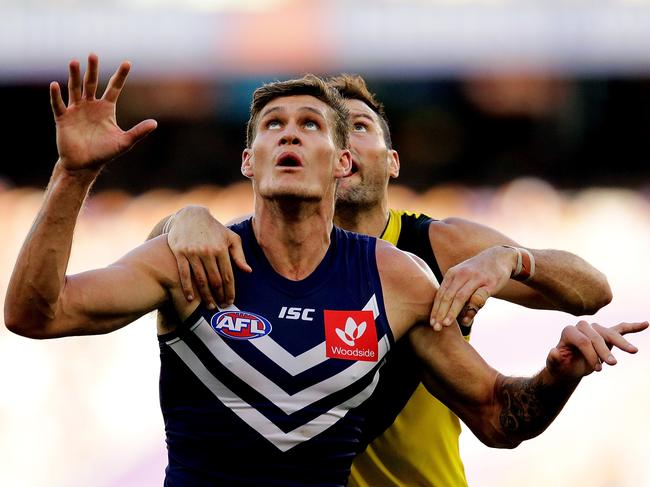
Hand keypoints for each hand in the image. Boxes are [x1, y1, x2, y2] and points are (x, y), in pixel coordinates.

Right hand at [50, 53, 156, 172]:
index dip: (120, 76)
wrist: (84, 165)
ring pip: (75, 88)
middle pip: (91, 83)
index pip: (114, 88)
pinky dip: (56, 95)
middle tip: (93, 55)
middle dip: (93, 69)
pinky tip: (55, 85)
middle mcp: (91, 105)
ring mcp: (76, 110)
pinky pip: (58, 104)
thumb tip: (155, 123)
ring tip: (74, 62)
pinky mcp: (63, 118)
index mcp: (106, 108)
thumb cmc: (104, 153)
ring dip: (74, 76)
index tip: (128, 62)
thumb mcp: (124, 142)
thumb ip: (139, 132)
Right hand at [168, 206, 250, 308]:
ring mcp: (193, 253)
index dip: (230, 291)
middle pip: (215, 280)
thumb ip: (239, 255)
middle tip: (221, 307)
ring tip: (209, 306)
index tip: (230, 302)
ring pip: (200, 280)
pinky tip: (191, 299)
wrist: (190, 215)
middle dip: (219, 296)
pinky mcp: (180, 253)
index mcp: (221, 249)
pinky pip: (184, 274)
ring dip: (205, 296)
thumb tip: (248, 271)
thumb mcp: (230, 237)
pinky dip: (187, 288)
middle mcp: (208, 252)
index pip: (228, 276)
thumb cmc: (214, 229)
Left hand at [430, 246, 515, 330]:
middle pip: (447, 296)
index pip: (440, 294)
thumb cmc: (478, 272)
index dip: (435, 309)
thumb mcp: (463, 277)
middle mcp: (461, 274)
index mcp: (452, 274)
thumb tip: (452, 314)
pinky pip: (479, 297)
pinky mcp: (490, 283)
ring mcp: (476, 278)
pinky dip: (472, 308)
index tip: (431, 322)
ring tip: (446, 324)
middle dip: (440, 313)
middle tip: (435, 327)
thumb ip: (457, 293)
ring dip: (452, 311)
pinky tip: (467, 319)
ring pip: (460, 297)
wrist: (500, 257)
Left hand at [546, 321, 647, 380]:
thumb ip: (553, 359)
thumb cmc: (561, 367)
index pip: (583, 340)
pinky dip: (633, 327)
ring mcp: (595, 329)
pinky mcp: (606, 334)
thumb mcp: (555, 366)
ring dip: (622, 343)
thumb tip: (553, 351)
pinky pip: (621, 328)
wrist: (568, 368)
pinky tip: (646, 324)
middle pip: (597, 336)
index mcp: (569, 332)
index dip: (591, 355)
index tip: (597, 370)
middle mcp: (582, 327)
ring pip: (610, 333)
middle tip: (612, 365)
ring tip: (634, 351)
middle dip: (605, 351)